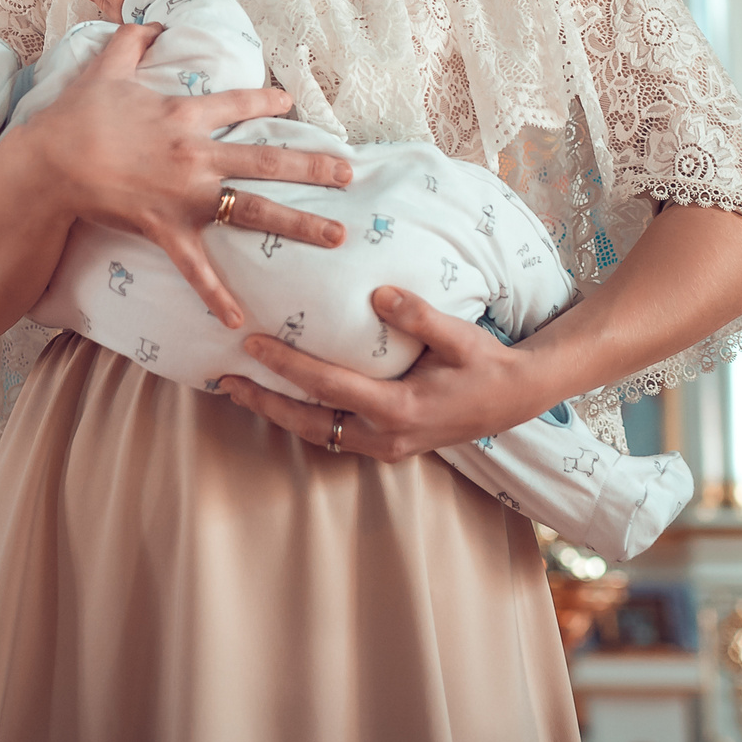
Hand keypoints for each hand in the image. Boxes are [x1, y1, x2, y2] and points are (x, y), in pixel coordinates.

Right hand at [14, 22, 349, 327]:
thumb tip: (148, 20)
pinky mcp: (166, 227)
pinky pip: (196, 266)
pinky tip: (239, 320)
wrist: (52, 160)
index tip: (290, 102)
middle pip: (267, 158)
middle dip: (312, 166)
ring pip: (254, 208)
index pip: (237, 103)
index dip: (266, 100)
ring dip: (298, 223)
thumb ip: (130, 43)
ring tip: (336, 236)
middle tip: (348, 174)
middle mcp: (197, 153)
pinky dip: (217, 295)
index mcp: (184, 114)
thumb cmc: (76, 117)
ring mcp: (186, 193)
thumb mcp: (104, 70)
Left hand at [217, 287, 555, 461]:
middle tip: (225, 382)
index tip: (251, 343)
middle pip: (308, 424)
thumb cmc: (484, 363)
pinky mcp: (387, 446)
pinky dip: (304, 419)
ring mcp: (385, 447)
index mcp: (398, 410)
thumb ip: (418, 316)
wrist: (515, 398)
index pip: (327, 386)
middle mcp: (385, 437)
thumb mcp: (458, 337)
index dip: (285, 365)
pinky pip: (333, 436)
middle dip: (264, 403)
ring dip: (279, 414)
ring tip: (242, 391)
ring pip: (317, 435)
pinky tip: (284, 399)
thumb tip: (377, 294)